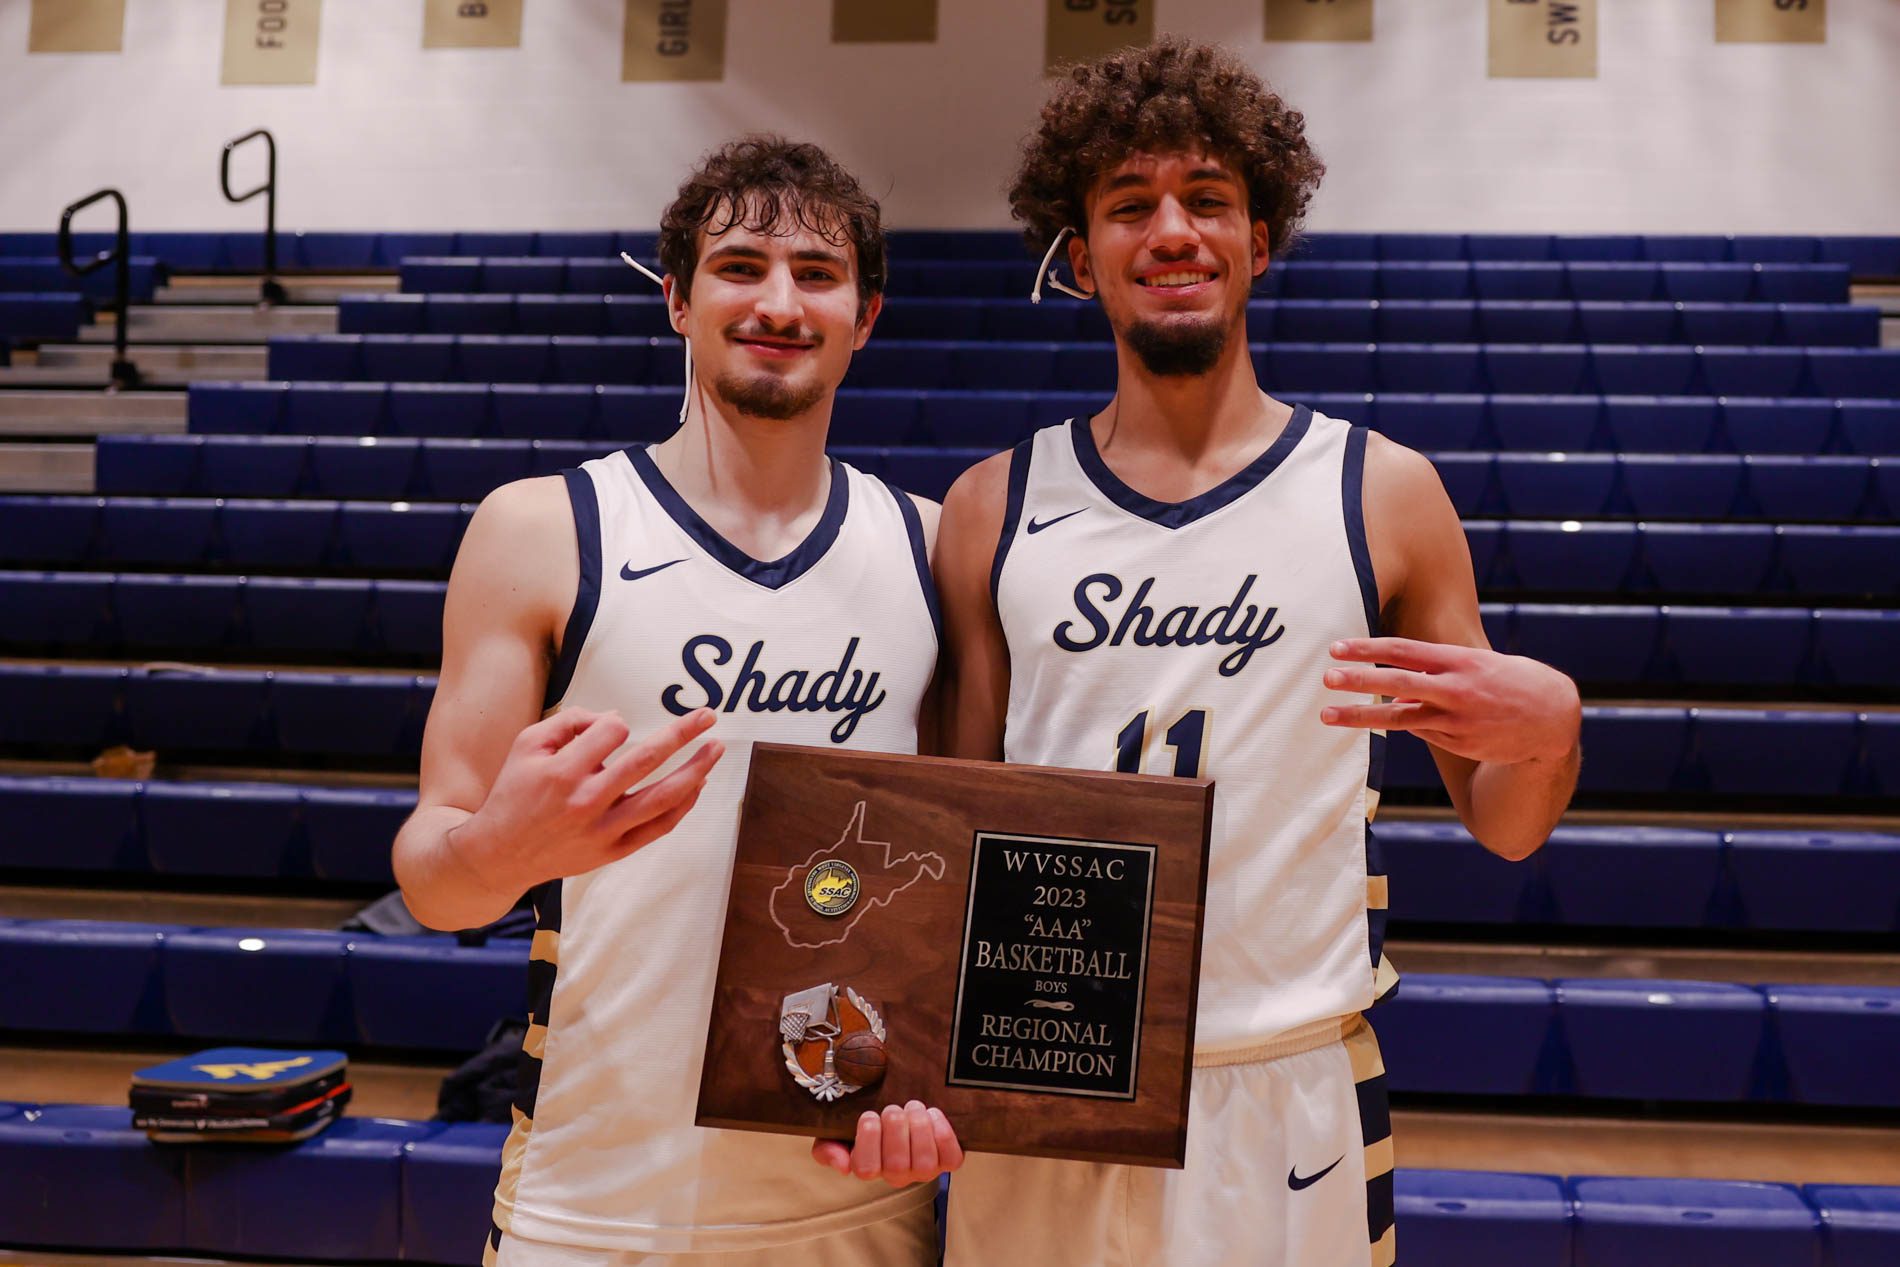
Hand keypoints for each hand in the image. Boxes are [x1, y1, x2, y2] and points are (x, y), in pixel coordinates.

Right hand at [452, 708, 723, 894]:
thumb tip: (615, 718)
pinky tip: (697, 785)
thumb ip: (569, 722)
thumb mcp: (527, 745)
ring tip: (715, 749)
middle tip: (708, 715)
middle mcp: (587, 801)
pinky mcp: (612, 851)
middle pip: (647, 759)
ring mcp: (603, 830)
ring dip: (695, 770)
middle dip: (682, 733)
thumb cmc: (515, 792)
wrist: (500, 853)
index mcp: (563, 771)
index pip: (611, 733)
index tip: (613, 728)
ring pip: (662, 798)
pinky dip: (682, 807)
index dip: (616, 724)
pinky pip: (657, 828)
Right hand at [811, 1100, 963, 1186]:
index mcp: (868, 1168)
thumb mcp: (834, 1132)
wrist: (897, 1113)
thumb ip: (827, 1149)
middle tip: (893, 1108)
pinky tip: (932, 1114)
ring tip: (913, 1108)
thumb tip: (843, 1166)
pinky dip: (944, 1134)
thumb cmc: (864, 1124)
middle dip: (895, 1128)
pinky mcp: (947, 1161)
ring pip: (925, 1162)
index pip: (867, 1169)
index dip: (868, 1139)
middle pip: (897, 1164)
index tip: (869, 1115)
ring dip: (918, 1128)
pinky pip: (951, 1158)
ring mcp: (924, 1170)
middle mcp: (897, 1175)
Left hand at [1320, 637, 1579, 764]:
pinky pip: (1422, 732)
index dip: (1368, 649)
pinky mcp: (1458, 743)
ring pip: (1400, 719)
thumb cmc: (1509, 681)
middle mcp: (1455, 689)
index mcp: (1459, 661)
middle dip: (1359, 681)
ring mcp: (1456, 720)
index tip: (1337, 648)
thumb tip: (1398, 689)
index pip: (1404, 651)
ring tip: (1327, 716)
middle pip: (1398, 683)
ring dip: (1360, 718)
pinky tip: (1397, 719)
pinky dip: (1408, 725)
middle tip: (1327, 678)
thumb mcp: (1478, 663)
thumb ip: (1438, 671)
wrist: (1553, 719)